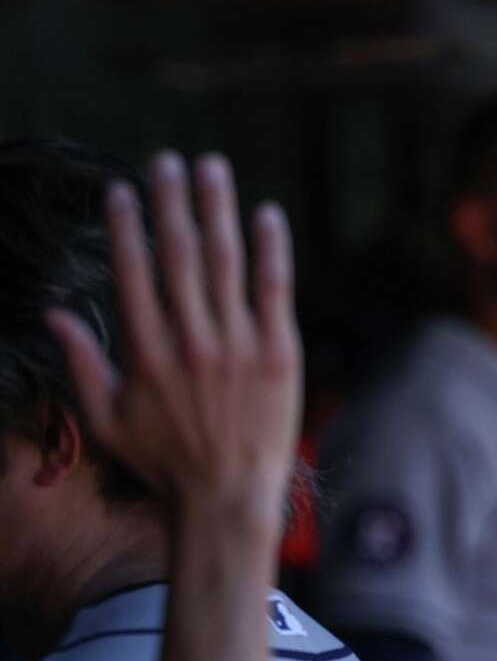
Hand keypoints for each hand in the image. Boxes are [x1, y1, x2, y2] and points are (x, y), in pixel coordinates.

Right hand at [46, 152, 300, 534]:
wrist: (228, 499)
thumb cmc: (163, 463)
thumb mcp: (105, 420)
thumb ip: (80, 365)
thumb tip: (52, 312)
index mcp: (146, 353)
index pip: (133, 273)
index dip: (127, 227)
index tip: (123, 190)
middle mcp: (192, 342)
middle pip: (179, 256)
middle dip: (171, 202)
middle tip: (167, 160)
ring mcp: (239, 346)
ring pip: (226, 263)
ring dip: (217, 209)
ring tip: (210, 168)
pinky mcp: (280, 354)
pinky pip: (275, 290)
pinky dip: (272, 250)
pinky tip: (267, 214)